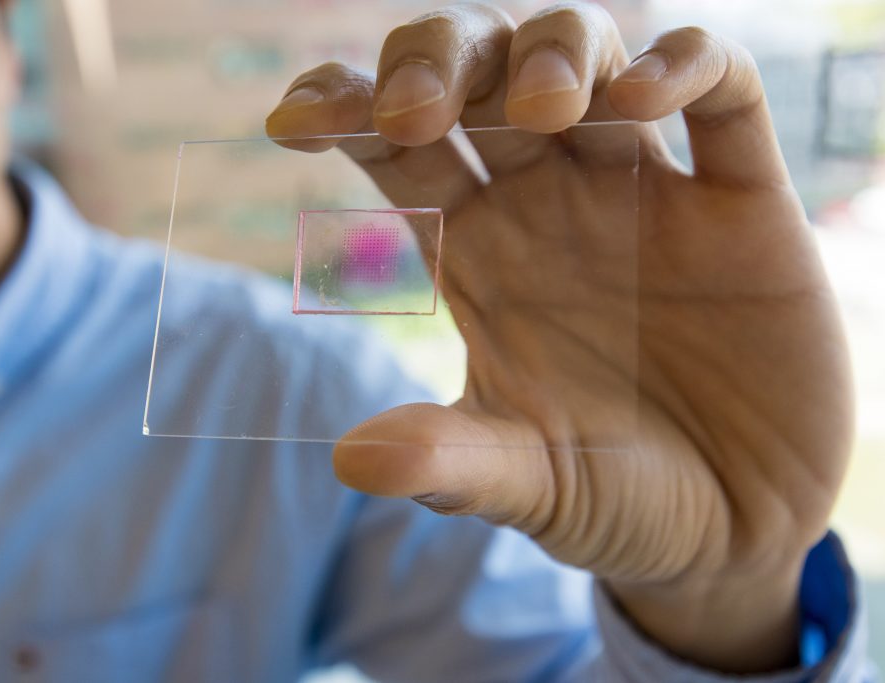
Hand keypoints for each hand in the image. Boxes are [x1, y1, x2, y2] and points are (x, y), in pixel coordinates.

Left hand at [266, 2, 853, 672]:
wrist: (735, 530)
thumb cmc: (616, 501)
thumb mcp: (528, 484)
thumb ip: (451, 464)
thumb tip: (350, 460)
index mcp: (479, 251)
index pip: (397, 148)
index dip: (344, 111)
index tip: (292, 120)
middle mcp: (551, 202)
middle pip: (477, 76)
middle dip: (433, 63)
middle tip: (411, 109)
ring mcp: (645, 192)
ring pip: (588, 57)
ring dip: (552, 51)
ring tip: (541, 108)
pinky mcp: (742, 202)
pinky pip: (724, 94)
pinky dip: (686, 67)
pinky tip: (645, 97)